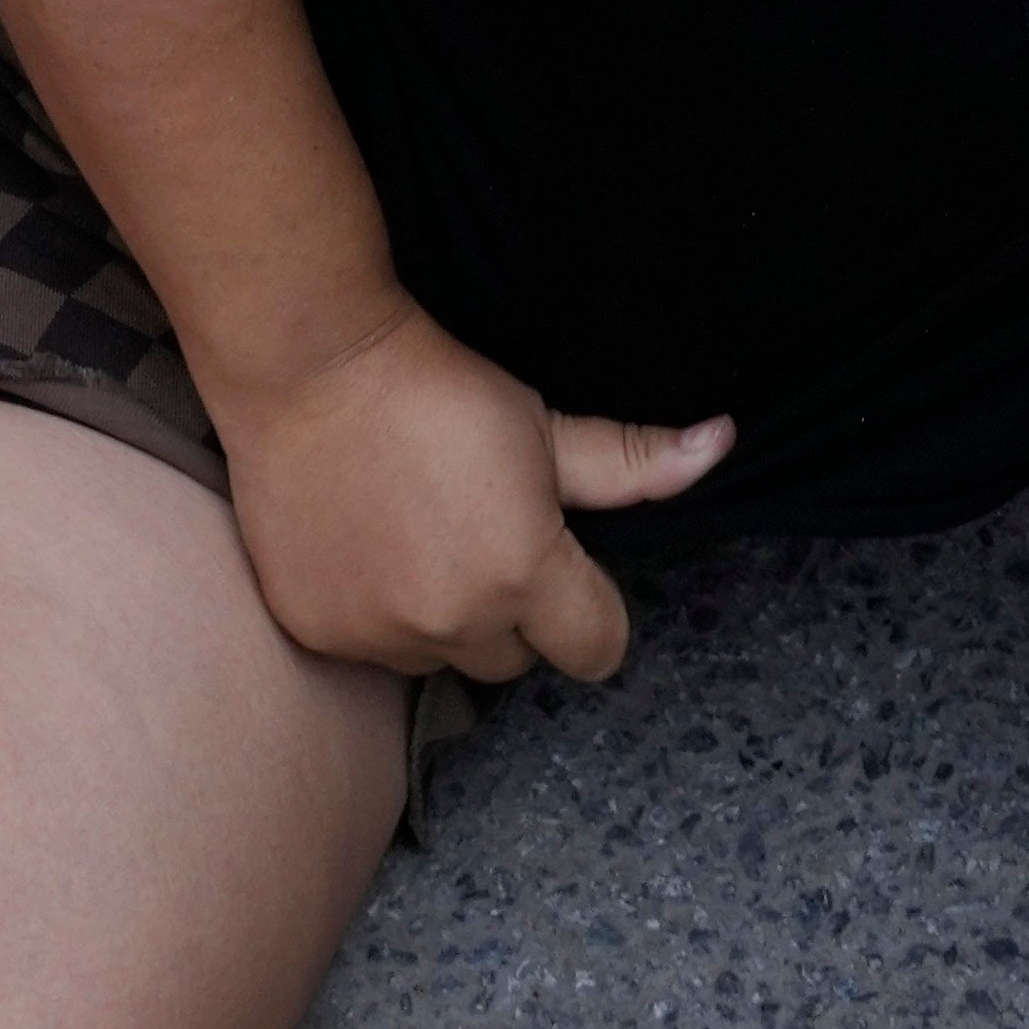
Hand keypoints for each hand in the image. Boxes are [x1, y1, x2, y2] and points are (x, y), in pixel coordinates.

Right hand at [204, 289, 732, 682]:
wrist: (307, 368)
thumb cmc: (437, 389)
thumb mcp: (544, 425)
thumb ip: (633, 462)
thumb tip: (722, 443)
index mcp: (525, 574)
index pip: (597, 649)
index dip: (590, 609)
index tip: (563, 567)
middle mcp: (455, 621)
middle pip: (517, 660)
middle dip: (513, 613)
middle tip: (481, 535)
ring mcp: (380, 635)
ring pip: (441, 659)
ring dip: (442, 619)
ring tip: (418, 535)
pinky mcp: (320, 632)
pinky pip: (373, 651)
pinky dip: (376, 615)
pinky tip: (366, 547)